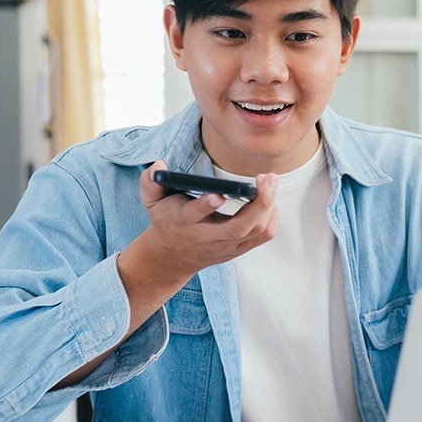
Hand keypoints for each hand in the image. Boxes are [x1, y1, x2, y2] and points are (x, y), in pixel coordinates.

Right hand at [130, 160, 279, 283]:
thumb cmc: (166, 221)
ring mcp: (227, 246)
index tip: (219, 193)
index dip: (206, 205)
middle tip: (267, 178)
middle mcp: (208, 238)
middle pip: (238, 228)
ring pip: (257, 231)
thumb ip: (150, 182)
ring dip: (268, 206)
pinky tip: (268, 200)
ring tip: (269, 183)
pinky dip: (271, 216)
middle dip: (259, 203)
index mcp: (184, 223)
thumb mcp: (152, 202)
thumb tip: (160, 165)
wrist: (173, 257)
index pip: (194, 216)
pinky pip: (264, 235)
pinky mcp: (240, 249)